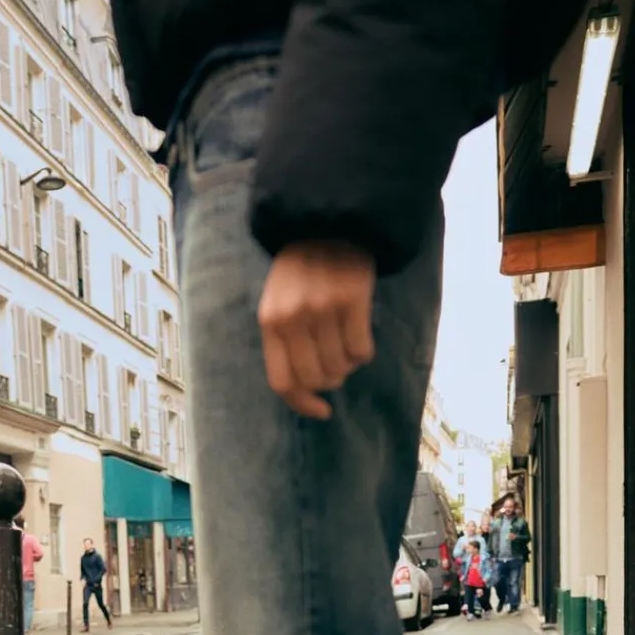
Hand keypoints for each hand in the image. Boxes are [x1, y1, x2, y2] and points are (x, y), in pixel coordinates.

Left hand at [258, 243, 375, 419]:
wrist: (329, 223)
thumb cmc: (303, 271)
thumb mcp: (279, 302)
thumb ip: (285, 341)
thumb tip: (306, 389)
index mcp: (270, 322)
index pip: (283, 382)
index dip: (303, 404)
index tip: (322, 411)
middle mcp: (293, 318)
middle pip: (316, 379)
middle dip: (331, 381)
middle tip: (338, 365)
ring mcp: (322, 309)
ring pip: (341, 367)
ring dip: (348, 364)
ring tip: (347, 342)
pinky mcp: (352, 300)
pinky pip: (361, 351)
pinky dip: (364, 351)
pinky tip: (360, 332)